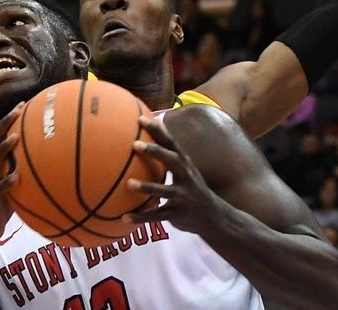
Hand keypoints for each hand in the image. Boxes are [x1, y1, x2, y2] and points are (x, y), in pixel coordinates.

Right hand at [0, 103, 22, 249]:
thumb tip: (56, 166)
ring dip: (2, 149)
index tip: (23, 103)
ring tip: (16, 138)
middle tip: (18, 110)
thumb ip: (27, 176)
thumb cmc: (2, 207)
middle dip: (3, 124)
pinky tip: (17, 178)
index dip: (8, 120)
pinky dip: (5, 183)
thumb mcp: (15, 188)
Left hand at [121, 116, 222, 234]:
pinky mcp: (178, 214)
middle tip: (135, 144)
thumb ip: (170, 154)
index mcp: (185, 164)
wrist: (214, 217)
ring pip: (164, 191)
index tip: (141, 119)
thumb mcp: (185, 169)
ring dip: (147, 187)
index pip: (171, 143)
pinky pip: (157, 216)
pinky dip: (141, 217)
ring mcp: (183, 197)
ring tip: (129, 184)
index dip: (157, 130)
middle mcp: (186, 177)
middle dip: (155, 151)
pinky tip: (124, 217)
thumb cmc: (192, 188)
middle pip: (172, 161)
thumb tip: (153, 131)